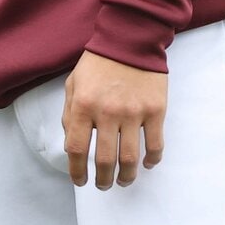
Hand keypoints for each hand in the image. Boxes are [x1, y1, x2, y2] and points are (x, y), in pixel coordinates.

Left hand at [62, 50, 166, 189]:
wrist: (130, 39)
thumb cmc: (98, 63)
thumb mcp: (73, 83)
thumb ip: (69, 113)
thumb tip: (71, 143)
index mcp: (83, 105)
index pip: (76, 149)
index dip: (76, 170)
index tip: (79, 181)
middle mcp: (107, 112)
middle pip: (104, 159)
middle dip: (102, 179)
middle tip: (103, 185)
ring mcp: (133, 113)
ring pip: (130, 158)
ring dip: (126, 176)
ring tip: (123, 181)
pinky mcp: (155, 111)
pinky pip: (155, 145)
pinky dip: (151, 160)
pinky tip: (146, 165)